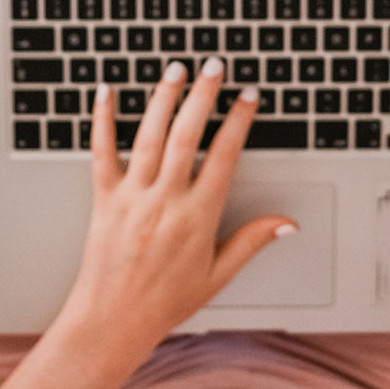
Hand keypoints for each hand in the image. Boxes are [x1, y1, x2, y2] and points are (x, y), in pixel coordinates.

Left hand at [60, 58, 294, 363]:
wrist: (112, 322)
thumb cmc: (164, 303)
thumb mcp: (218, 274)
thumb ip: (252, 242)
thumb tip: (287, 224)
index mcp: (198, 217)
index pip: (225, 156)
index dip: (239, 121)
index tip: (248, 97)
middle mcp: (165, 201)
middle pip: (187, 135)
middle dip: (203, 95)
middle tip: (215, 66)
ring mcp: (132, 197)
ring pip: (149, 136)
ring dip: (164, 98)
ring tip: (176, 69)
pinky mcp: (103, 199)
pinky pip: (102, 152)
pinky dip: (102, 120)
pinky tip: (106, 92)